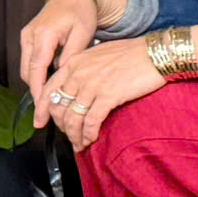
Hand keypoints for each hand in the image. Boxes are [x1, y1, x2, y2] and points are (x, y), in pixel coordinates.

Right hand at [20, 0, 102, 107]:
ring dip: (36, 82)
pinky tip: (49, 82)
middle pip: (28, 71)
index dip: (38, 89)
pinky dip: (38, 72)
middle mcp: (30, 35)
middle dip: (36, 91)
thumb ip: (71, 55)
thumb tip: (62, 76)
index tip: (41, 107)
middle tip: (47, 111)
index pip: (37, 68)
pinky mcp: (27, 38)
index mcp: (44, 34)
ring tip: (50, 100)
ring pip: (27, 67)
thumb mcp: (83, 34)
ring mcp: (26, 36)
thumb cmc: (82, 13)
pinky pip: (30, 60)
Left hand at [42, 39, 167, 148]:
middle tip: (68, 135)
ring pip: (73, 117)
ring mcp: (92, 85)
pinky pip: (91, 121)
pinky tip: (91, 139)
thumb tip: (76, 88)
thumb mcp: (100, 54)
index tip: (40, 122)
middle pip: (58, 107)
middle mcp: (78, 73)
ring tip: (79, 143)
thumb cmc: (134, 53)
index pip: (48, 89)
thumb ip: (83, 69)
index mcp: (74, 62)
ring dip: (74, 134)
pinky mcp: (108, 95)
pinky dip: (88, 134)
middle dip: (61, 126)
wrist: (156, 53)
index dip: (42, 110)